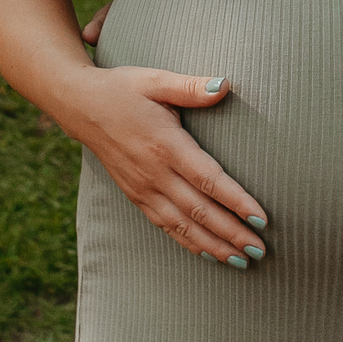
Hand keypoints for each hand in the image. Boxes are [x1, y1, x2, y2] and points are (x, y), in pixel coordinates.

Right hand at [62, 66, 268, 265]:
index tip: (261, 219)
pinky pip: (164, 226)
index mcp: (166, 145)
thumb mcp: (156, 80)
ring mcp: (144, 189)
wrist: (81, 107)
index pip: (209, 180)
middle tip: (260, 250)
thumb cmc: (124, 89)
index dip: (237, 202)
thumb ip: (191, 87)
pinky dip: (187, 242)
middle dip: (231, 233)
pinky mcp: (135, 196)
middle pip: (200, 211)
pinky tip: (206, 253)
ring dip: (213, 246)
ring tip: (240, 261)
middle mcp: (155, 174)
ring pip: (183, 226)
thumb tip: (225, 86)